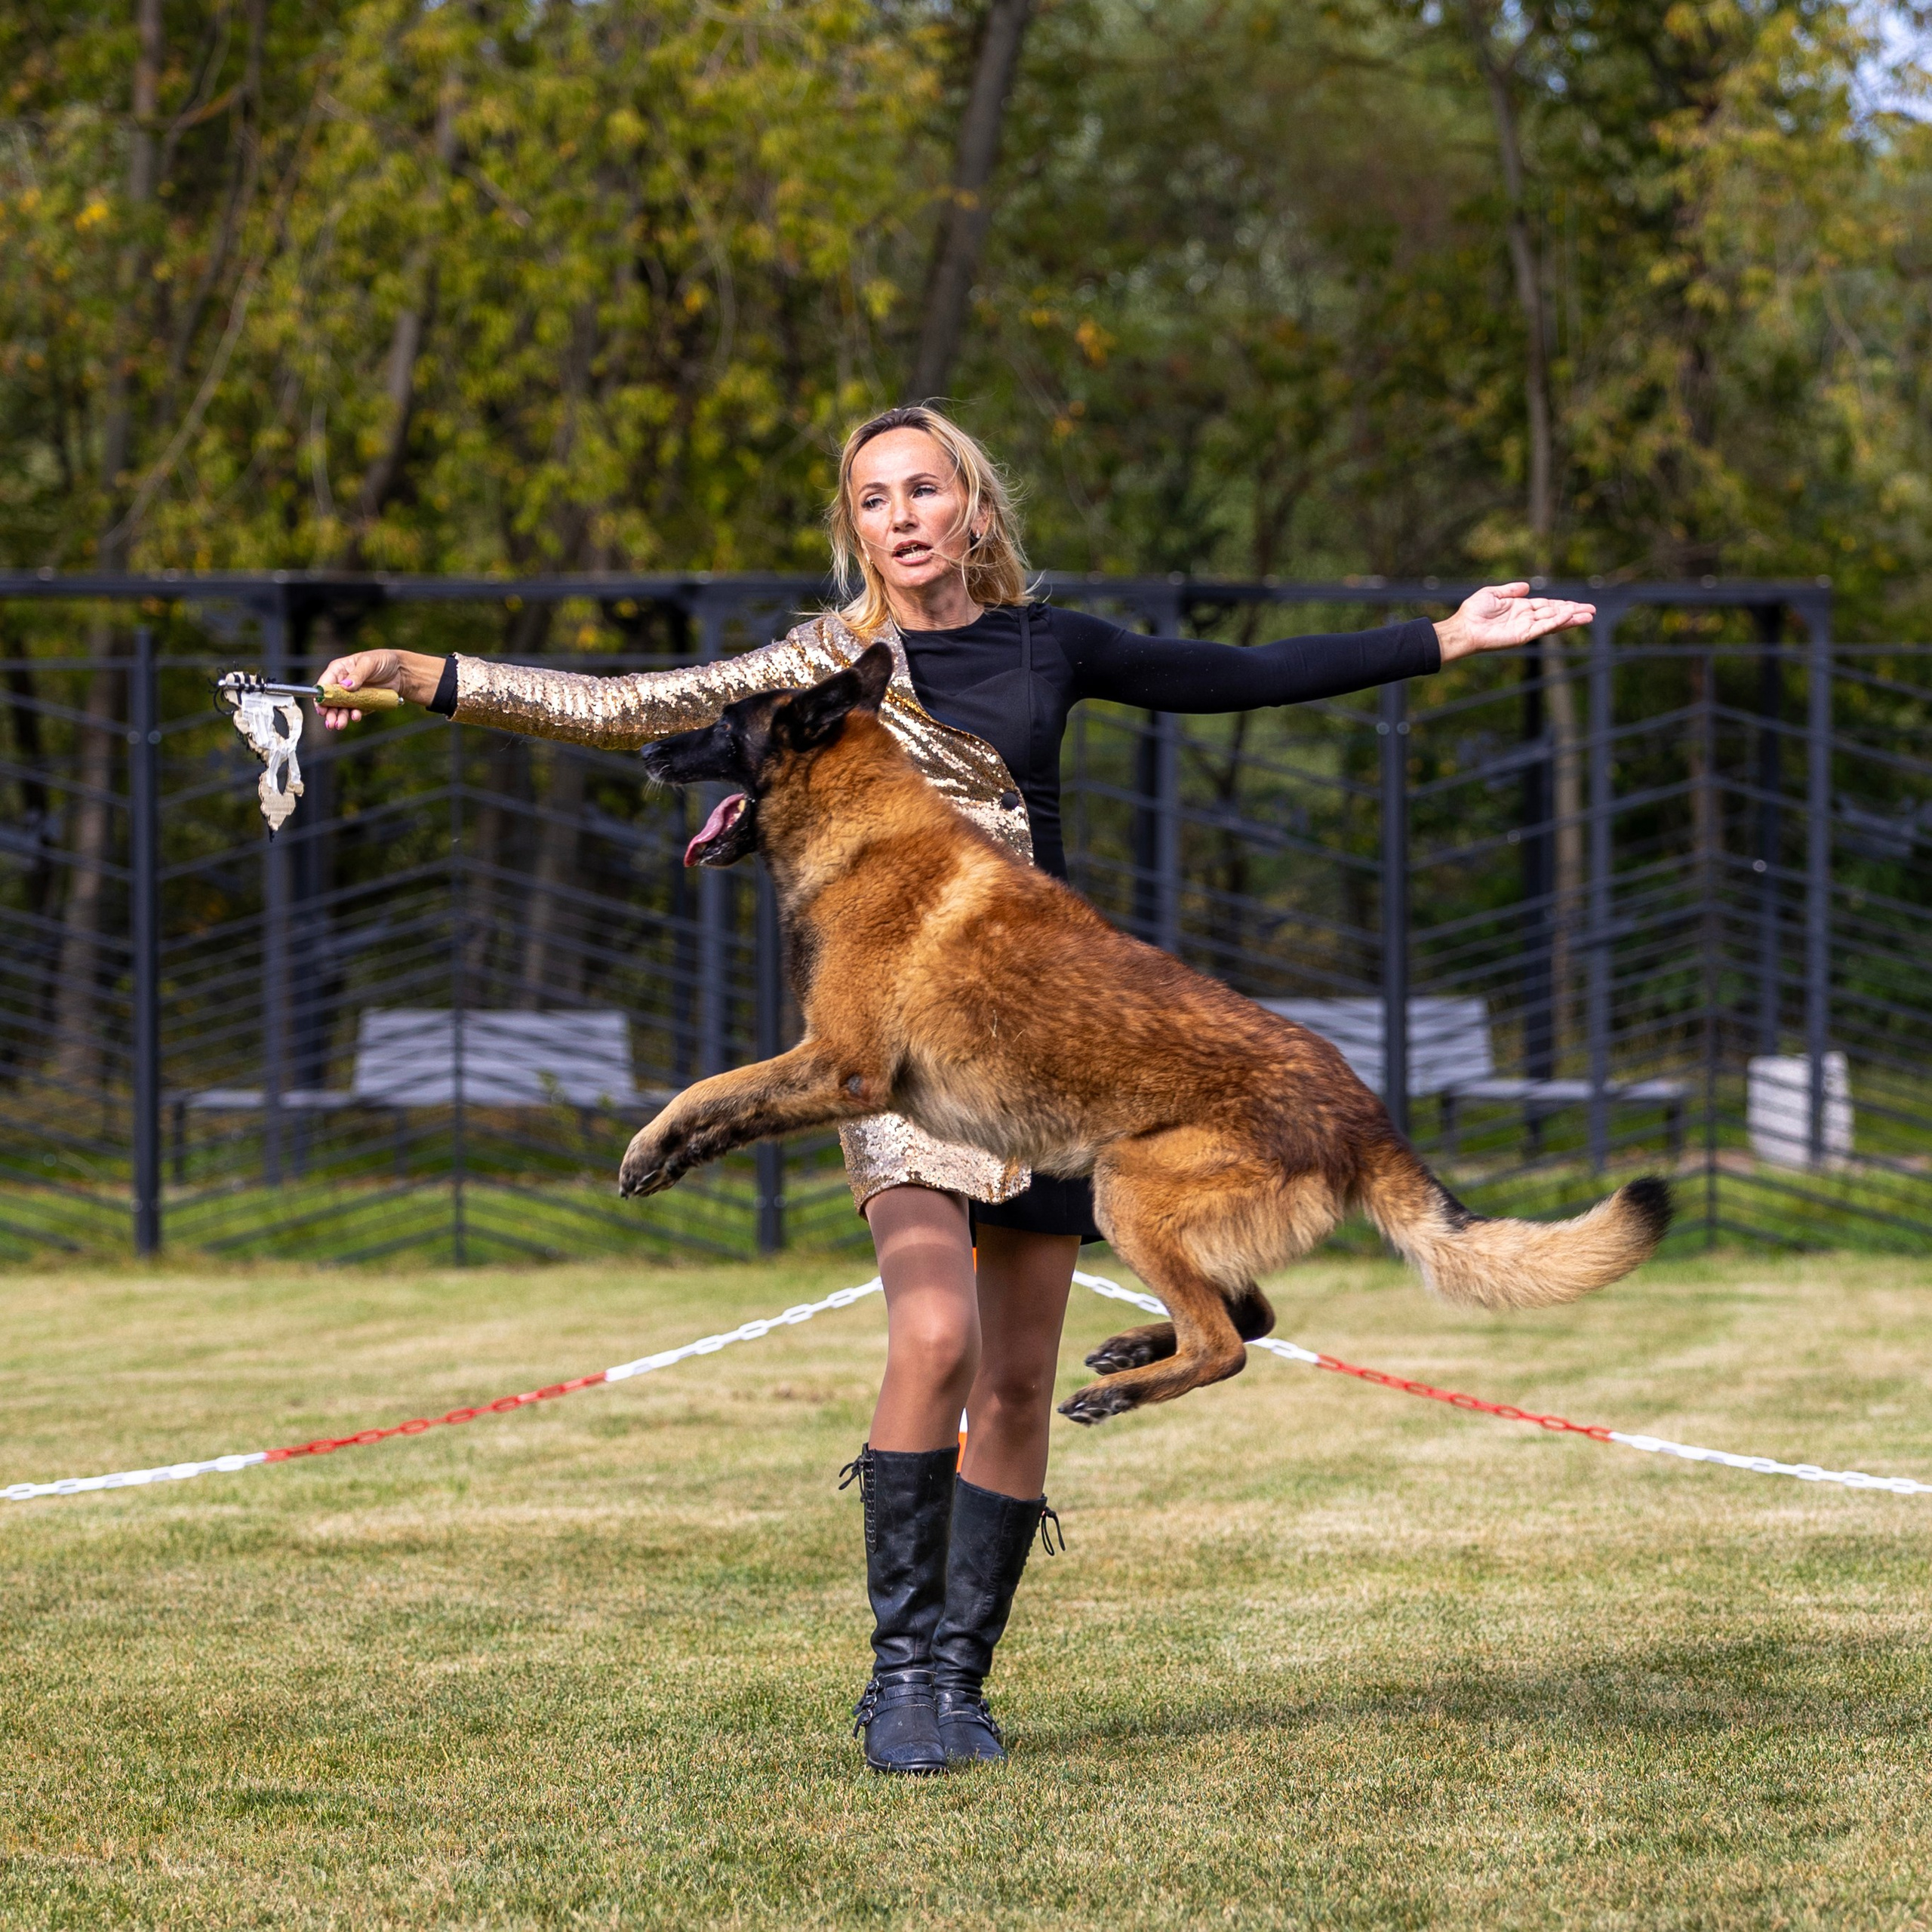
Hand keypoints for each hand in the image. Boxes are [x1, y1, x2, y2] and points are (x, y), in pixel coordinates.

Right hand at [315, 648, 443, 728]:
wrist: (402, 672)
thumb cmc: (383, 660)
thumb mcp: (369, 663)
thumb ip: (357, 675)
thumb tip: (345, 686)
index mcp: (339, 670)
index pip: (325, 685)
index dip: (321, 697)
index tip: (321, 708)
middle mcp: (343, 683)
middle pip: (331, 700)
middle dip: (330, 712)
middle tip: (331, 723)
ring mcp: (353, 695)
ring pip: (342, 709)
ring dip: (340, 717)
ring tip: (340, 725)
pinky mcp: (363, 703)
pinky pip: (356, 711)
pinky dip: (355, 715)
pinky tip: (356, 717)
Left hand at [1434, 583, 1595, 663]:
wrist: (1463, 627)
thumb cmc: (1473, 612)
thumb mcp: (1493, 593)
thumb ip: (1510, 590)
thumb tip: (1526, 586)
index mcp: (1521, 608)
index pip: (1547, 606)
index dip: (1563, 605)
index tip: (1578, 605)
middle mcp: (1526, 618)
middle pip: (1555, 614)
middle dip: (1573, 612)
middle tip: (1592, 611)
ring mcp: (1525, 628)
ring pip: (1553, 622)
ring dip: (1570, 618)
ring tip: (1588, 616)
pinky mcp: (1521, 636)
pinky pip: (1542, 628)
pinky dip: (1555, 622)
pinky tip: (1568, 617)